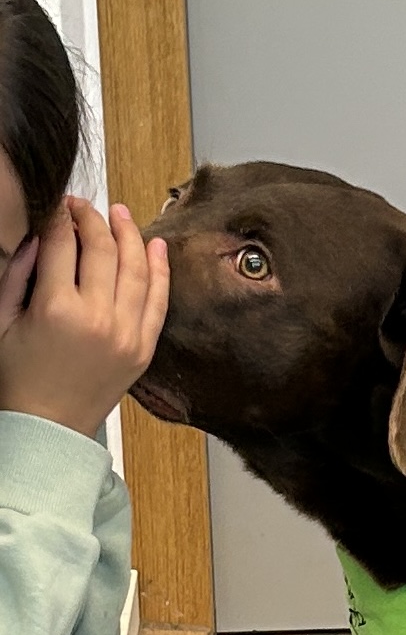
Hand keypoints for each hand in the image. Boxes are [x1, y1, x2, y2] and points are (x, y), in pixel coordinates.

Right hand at [0, 198, 168, 438]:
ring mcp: (126, 334)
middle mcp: (97, 317)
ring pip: (136, 268)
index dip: (58, 217)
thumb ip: (17, 274)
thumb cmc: (19, 378)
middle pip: (101, 247)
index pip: (61, 242)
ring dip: (129, 234)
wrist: (50, 428)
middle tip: (83, 207)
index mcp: (56, 308)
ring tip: (119, 214)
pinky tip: (156, 246)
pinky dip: (160, 270)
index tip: (57, 206)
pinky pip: (158, 301)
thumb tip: (38, 236)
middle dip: (91, 218)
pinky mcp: (143, 349)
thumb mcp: (2, 320)